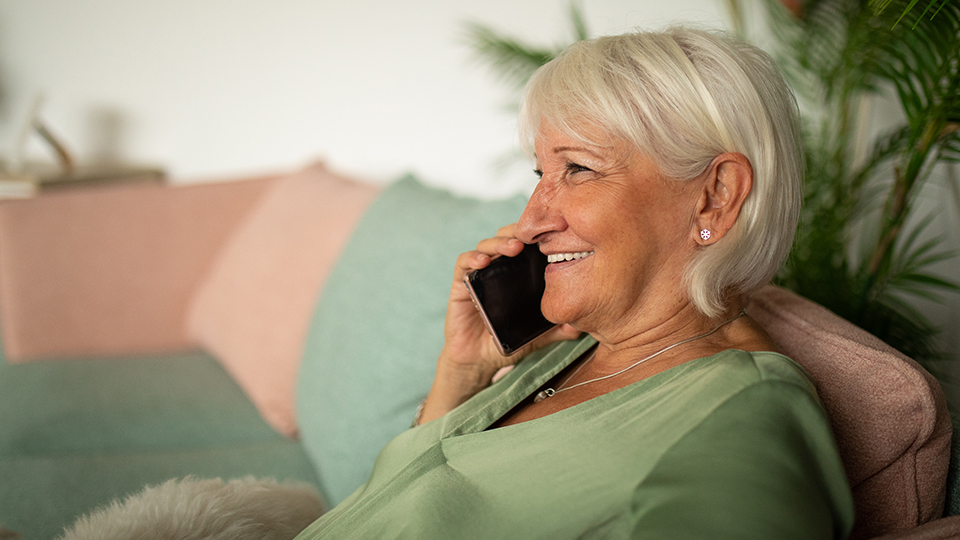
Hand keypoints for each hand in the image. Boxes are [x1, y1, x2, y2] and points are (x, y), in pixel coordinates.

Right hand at [418, 224, 579, 423]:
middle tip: (534, 237)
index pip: (528, 244)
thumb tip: (581, 326)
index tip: (555, 232)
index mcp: (519, 273)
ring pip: (487, 245)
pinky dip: (472, 258)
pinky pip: (463, 263)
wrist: (479, 361)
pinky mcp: (461, 283)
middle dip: (520, 232)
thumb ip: (557, 329)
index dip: (539, 234)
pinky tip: (483, 262)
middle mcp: (499, 268)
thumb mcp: (538, 335)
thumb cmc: (507, 342)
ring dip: (500, 242)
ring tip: (514, 247)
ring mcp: (480, 274)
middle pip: (508, 237)